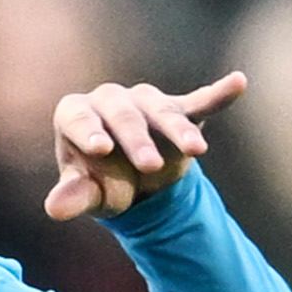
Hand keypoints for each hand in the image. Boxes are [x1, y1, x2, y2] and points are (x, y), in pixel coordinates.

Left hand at [43, 72, 246, 221]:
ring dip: (180, 130)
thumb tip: (53, 208)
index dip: (89, 131)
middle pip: (125, 116)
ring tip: (196, 151)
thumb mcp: (89, 194)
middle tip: (150, 166)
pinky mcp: (179, 109)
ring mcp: (146, 102)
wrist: (135, 183)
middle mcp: (110, 100)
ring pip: (163, 111)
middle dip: (139, 141)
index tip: (102, 148)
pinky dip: (219, 94)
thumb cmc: (102, 183)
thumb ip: (74, 196)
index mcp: (76, 114)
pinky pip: (200, 101)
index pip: (78, 117)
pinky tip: (238, 83)